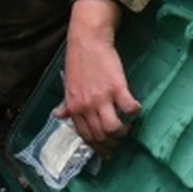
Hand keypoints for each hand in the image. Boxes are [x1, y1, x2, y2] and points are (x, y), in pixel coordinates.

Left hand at [53, 0, 140, 157]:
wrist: (87, 40)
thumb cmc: (78, 62)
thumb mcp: (68, 86)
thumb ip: (66, 104)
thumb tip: (57, 115)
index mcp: (74, 107)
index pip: (85, 135)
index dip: (96, 146)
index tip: (105, 151)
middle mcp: (86, 106)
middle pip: (100, 136)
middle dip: (111, 144)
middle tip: (120, 142)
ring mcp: (101, 98)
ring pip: (113, 128)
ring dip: (122, 133)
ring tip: (127, 128)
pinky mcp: (116, 87)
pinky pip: (128, 108)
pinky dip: (134, 112)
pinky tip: (135, 109)